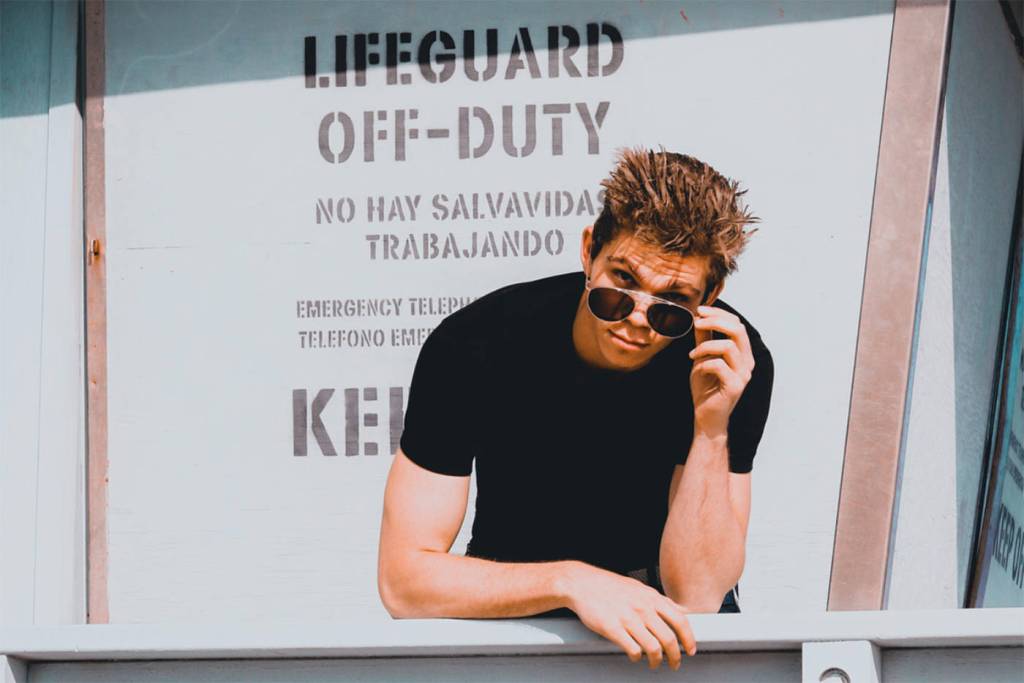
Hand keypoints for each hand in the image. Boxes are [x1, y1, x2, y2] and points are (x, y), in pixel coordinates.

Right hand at [562, 562, 696, 669]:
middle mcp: (642, 608)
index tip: (690, 649)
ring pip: (653, 648)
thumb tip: (682, 611)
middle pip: (669, 639)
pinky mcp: (612, 628)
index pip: (680, 621)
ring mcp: (627, 618)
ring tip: (654, 664)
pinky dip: (637, 658)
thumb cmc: (610, 587)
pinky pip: (632, 650)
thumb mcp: (640, 589)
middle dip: (675, 656)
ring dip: (657, 661)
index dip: (689, 639)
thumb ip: (661, 601)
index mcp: (651, 598)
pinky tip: (635, 656)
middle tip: (675, 663)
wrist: (581, 583)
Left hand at [689, 306, 754, 435]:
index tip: (700, 310)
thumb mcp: (702, 359)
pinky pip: (719, 365)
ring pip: (728, 346)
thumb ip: (704, 340)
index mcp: (742, 353)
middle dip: (715, 321)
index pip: (737, 324)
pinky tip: (696, 370)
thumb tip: (699, 318)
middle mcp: (747, 362)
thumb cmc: (706, 389)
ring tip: (691, 355)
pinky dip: (704, 363)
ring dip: (705, 346)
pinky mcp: (735, 386)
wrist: (706, 417)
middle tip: (696, 322)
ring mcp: (743, 374)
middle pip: (738, 330)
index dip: (719, 313)